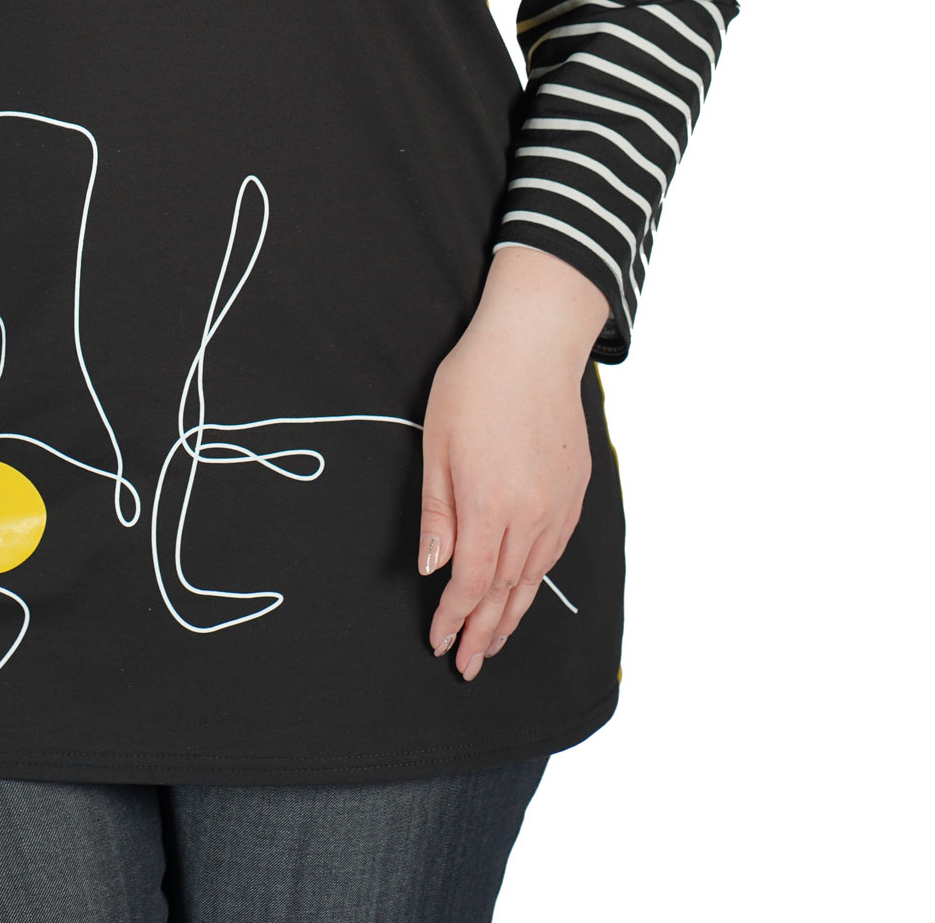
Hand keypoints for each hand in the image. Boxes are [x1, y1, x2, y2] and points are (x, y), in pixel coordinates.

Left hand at [417, 246, 609, 679]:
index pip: (472, 584)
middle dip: (485, 633)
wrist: (533, 343)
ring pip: (534, 577)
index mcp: (489, 506)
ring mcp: (558, 505)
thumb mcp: (436, 445)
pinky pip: (555, 551)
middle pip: (506, 592)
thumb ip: (437, 513)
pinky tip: (526, 590)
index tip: (440, 644)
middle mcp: (530, 515)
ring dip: (513, 614)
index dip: (455, 619)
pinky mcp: (575, 491)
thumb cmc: (475, 385)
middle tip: (468, 666)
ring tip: (495, 641)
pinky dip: (537, 580)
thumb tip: (433, 568)